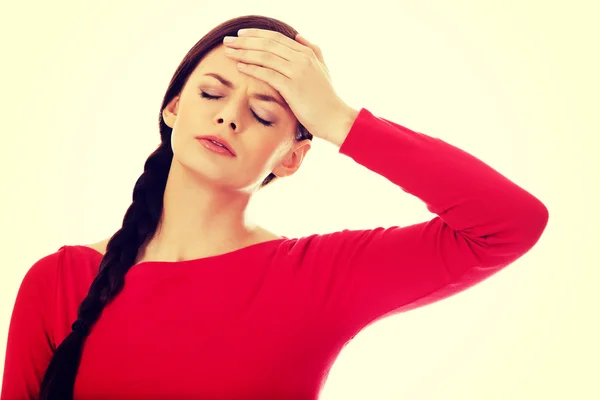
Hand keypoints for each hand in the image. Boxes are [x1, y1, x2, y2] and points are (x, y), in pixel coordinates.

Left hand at [223, 28, 351, 140]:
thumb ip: (312, 50)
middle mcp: (302, 58)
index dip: (256, 34)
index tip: (240, 34)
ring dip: (244, 52)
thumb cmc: (326, 98)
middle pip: (267, 43)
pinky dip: (252, 68)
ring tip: (228, 52)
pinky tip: (239, 67)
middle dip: (245, 41)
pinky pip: (268, 74)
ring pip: (265, 56)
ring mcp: (298, 72)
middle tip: (227, 41)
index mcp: (307, 53)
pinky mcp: (292, 87)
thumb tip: (298, 36)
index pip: (276, 37)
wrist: (335, 118)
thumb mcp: (322, 69)